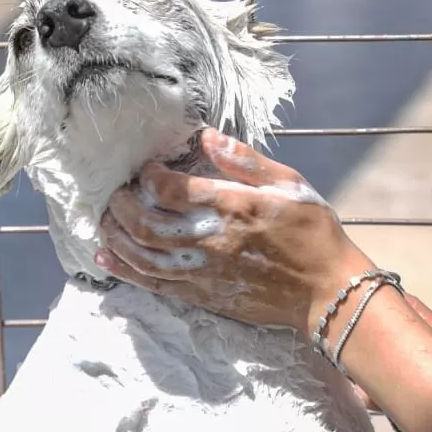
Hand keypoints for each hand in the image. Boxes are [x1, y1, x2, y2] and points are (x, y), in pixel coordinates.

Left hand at [96, 128, 372, 335]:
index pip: (168, 189)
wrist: (326, 290)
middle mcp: (210, 240)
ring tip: (105, 223)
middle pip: (145, 224)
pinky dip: (125, 271)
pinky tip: (107, 259)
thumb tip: (206, 136)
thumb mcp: (288, 183)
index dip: (147, 176)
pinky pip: (153, 285)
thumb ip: (245, 160)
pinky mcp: (203, 295)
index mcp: (231, 206)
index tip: (147, 169)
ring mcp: (204, 272)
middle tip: (115, 194)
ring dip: (115, 238)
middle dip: (120, 206)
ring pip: (142, 257)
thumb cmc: (311, 231)